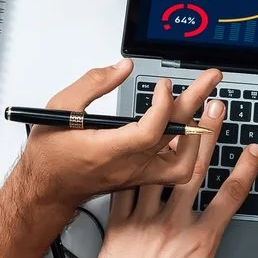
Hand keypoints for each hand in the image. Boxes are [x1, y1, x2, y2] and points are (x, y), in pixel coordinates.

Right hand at [12, 64, 218, 210]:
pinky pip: (175, 167)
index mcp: (108, 152)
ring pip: (183, 161)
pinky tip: (188, 125)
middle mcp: (128, 166)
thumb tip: (123, 67)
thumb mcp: (60, 108)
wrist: (47, 190)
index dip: (162, 105)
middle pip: (174, 138)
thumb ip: (93, 84)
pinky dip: (187, 145)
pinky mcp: (142, 177)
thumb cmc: (50, 155)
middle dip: (196, 103)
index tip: (162, 85)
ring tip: (205, 104)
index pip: (150, 132)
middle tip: (210, 80)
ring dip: (198, 131)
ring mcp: (138, 175)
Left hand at [60, 112, 257, 257]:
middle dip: (207, 133)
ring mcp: (142, 222)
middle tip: (215, 107)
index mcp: (199, 243)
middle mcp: (172, 226)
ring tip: (176, 111)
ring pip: (159, 170)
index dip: (245, 168)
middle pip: (194, 170)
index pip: (229, 196)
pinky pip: (127, 185)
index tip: (254, 148)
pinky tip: (138, 143)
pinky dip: (134, 162)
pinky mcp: (117, 224)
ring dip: (170, 139)